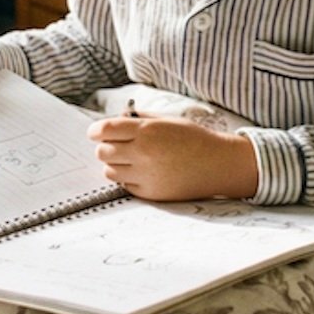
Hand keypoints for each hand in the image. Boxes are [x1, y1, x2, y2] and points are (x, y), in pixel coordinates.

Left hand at [86, 115, 258, 200]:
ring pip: (109, 171)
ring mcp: (146, 175)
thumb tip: (113, 122)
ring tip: (131, 160)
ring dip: (115, 164)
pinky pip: (124, 186)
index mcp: (147, 130)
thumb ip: (139, 120)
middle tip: (117, 146)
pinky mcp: (150, 193)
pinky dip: (128, 179)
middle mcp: (143, 152)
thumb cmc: (193, 138)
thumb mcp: (167, 120)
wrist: (218, 164)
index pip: (104, 130)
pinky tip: (143, 172)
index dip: (96, 131)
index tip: (97, 132)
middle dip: (106, 147)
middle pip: (102, 152)